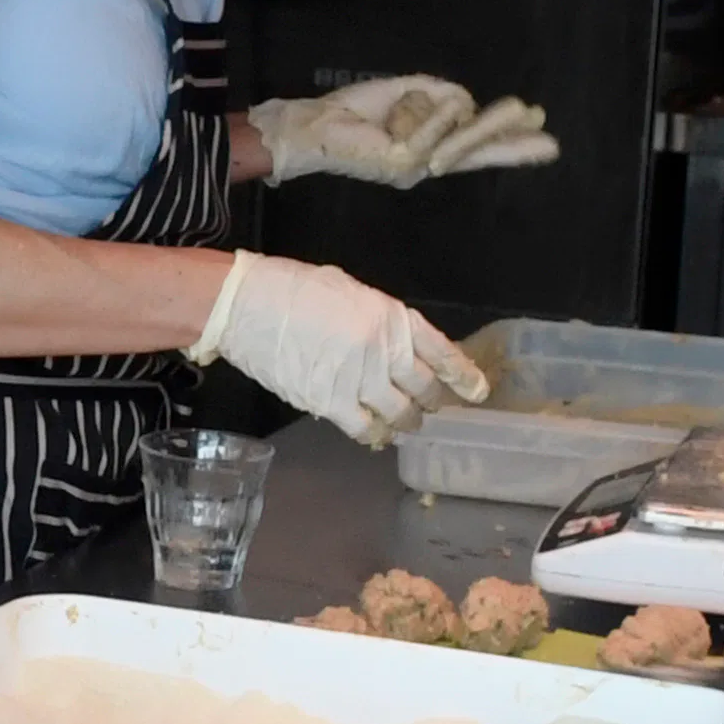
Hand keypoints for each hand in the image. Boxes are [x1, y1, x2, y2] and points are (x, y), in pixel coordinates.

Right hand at [186, 252, 491, 444]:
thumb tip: (391, 347)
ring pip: (400, 414)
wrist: (246, 305)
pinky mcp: (329, 402)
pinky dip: (374, 434)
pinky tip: (373, 434)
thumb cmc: (294, 289)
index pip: (441, 351)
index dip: (464, 375)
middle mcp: (382, 349)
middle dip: (433, 402)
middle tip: (431, 408)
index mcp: (391, 316)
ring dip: (406, 422)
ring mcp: (357, 378)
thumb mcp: (350, 292)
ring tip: (404, 424)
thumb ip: (378, 321)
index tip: (477, 391)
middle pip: (425, 388)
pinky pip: (364, 428)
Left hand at [245, 75, 559, 186]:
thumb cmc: (360, 110)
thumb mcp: (413, 94)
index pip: (481, 149)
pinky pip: (433, 128)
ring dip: (461, 114)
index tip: (548, 143)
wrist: (317, 124)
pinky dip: (425, 112)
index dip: (513, 145)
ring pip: (462, 131)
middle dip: (508, 127)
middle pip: (481, 144)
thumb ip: (445, 98)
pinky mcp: (403, 164)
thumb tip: (468, 104)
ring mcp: (418, 168)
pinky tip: (403, 113)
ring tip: (466, 112)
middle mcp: (431, 165)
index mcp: (435, 149)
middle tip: (538, 115)